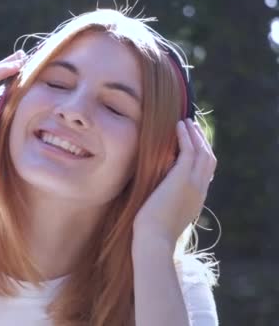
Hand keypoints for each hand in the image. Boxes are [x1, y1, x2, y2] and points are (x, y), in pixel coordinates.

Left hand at [133, 119, 216, 245]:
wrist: (154, 239)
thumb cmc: (152, 232)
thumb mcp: (164, 214)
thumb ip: (166, 200)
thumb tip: (155, 194)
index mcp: (197, 199)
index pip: (206, 172)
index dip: (202, 156)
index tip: (194, 145)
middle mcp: (200, 189)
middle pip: (209, 158)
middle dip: (202, 141)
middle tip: (193, 127)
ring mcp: (193, 183)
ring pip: (202, 151)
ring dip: (195, 134)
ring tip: (186, 121)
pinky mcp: (182, 178)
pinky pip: (188, 150)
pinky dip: (185, 136)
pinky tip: (178, 125)